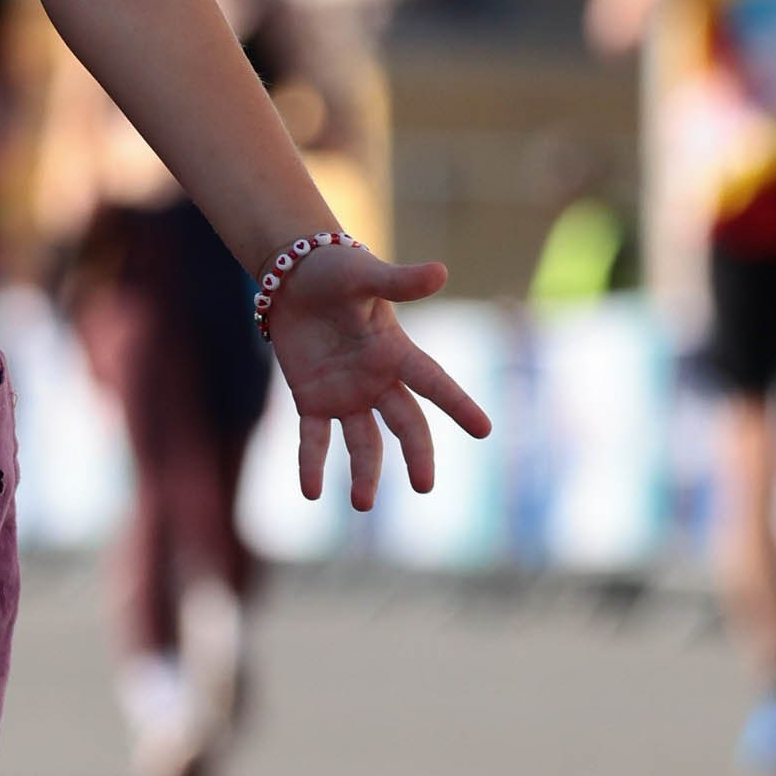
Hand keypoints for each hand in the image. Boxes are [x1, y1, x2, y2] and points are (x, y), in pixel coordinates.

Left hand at [267, 244, 490, 511]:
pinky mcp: (313, 400)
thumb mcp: (365, 274)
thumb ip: (399, 282)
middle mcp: (377, 380)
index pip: (433, 382)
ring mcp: (346, 394)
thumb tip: (441, 271)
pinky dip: (311, 465)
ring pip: (363, 442)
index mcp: (396, 351)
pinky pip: (314, 439)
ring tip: (363, 505)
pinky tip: (311, 494)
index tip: (484, 430)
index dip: (458, 404)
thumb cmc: (334, 270)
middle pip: (405, 424)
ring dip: (365, 473)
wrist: (291, 276)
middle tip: (425, 485)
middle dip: (417, 455)